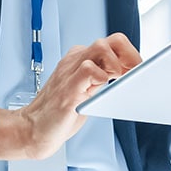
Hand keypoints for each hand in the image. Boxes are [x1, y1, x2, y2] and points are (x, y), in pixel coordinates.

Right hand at [0, 33, 140, 161]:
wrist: (32, 130)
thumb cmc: (59, 113)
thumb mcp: (87, 91)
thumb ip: (103, 79)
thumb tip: (128, 75)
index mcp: (80, 60)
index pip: (112, 43)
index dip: (130, 54)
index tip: (138, 69)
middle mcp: (75, 61)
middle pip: (110, 40)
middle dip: (129, 55)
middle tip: (135, 73)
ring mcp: (70, 72)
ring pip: (100, 48)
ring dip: (116, 64)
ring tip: (118, 80)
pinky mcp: (68, 89)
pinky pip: (88, 70)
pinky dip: (101, 76)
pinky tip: (103, 87)